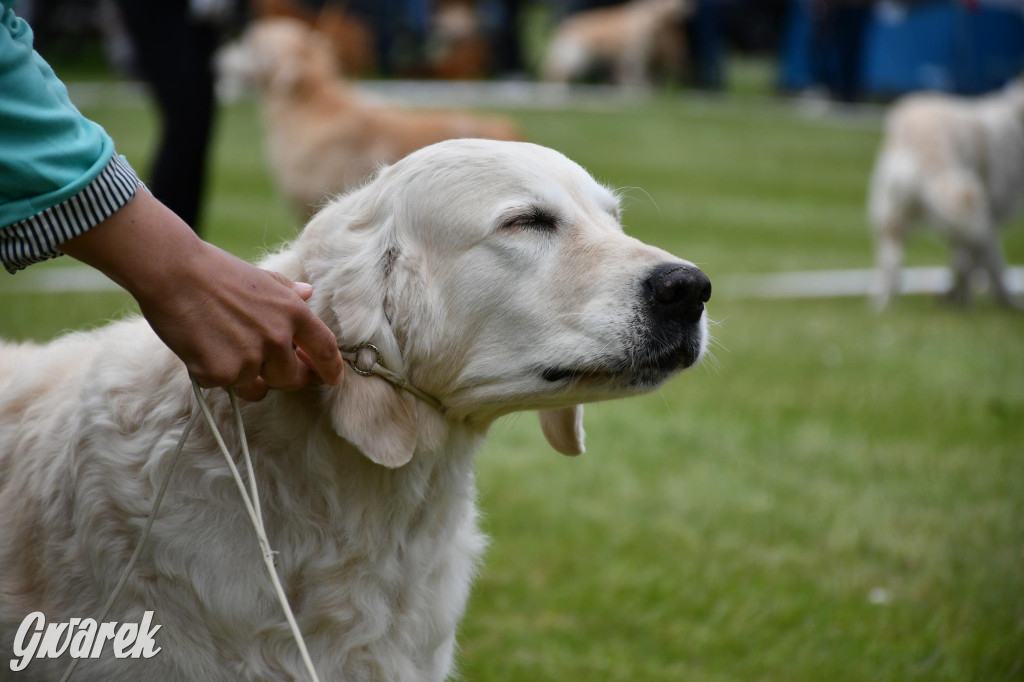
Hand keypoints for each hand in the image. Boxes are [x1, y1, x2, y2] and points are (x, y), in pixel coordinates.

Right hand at [60, 189, 342, 399]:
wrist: (172, 272)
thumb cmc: (216, 272)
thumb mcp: (262, 277)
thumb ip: (288, 292)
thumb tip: (308, 294)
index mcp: (293, 312)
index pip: (325, 350)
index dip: (331, 368)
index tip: (332, 379)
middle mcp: (277, 339)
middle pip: (293, 379)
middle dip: (284, 377)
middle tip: (269, 369)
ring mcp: (249, 359)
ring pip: (257, 387)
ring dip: (246, 377)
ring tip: (225, 347)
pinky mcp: (221, 374)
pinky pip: (225, 386)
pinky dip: (215, 375)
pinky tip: (202, 348)